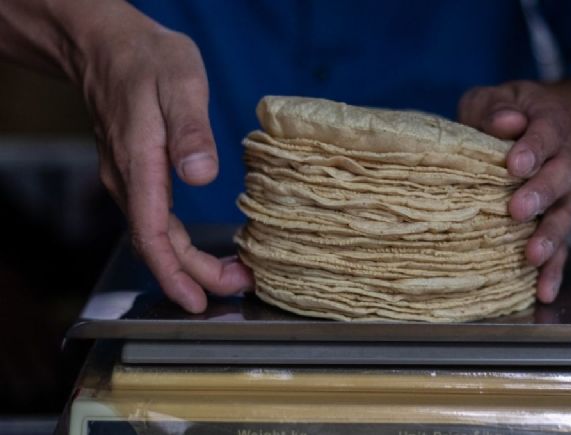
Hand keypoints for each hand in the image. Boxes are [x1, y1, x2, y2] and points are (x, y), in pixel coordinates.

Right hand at [73, 4, 250, 311]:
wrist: (108, 44)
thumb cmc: (146, 60)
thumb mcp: (179, 85)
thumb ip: (191, 131)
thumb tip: (204, 176)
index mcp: (139, 164)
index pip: (153, 234)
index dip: (176, 273)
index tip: (199, 301)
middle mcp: (128, 180)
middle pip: (157, 245)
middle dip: (194, 276)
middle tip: (238, 288)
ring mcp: (129, 178)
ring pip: (157, 235)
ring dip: (190, 263)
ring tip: (232, 273)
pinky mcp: (136, 173)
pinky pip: (156, 220)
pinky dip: (181, 243)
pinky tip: (204, 247)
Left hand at [458, 81, 570, 302]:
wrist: (544, 124)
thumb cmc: (508, 113)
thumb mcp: (495, 98)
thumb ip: (494, 107)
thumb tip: (506, 122)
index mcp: (550, 124)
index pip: (546, 133)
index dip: (533, 148)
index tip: (515, 163)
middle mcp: (564, 161)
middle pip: (561, 178)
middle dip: (541, 194)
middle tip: (518, 210)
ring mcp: (564, 195)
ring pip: (564, 215)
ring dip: (550, 237)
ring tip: (533, 256)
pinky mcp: (556, 221)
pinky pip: (562, 247)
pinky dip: (555, 270)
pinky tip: (544, 292)